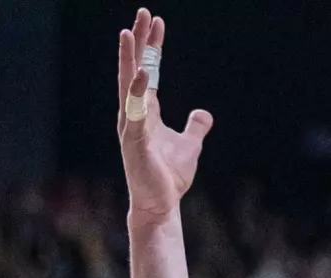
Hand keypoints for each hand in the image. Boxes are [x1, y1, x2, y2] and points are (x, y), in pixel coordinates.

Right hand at [116, 8, 213, 225]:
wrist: (160, 205)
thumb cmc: (168, 177)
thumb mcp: (190, 146)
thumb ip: (195, 127)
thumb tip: (203, 113)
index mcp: (146, 111)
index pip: (148, 70)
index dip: (152, 46)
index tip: (157, 22)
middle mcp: (134, 113)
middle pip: (135, 68)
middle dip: (138, 41)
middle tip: (143, 13)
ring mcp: (131, 126)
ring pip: (127, 84)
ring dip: (128, 58)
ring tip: (129, 32)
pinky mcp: (134, 141)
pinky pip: (134, 112)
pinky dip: (136, 92)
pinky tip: (141, 73)